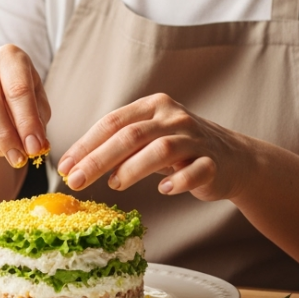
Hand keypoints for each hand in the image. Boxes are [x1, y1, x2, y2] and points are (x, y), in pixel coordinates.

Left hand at [56, 93, 249, 201]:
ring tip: (114, 185)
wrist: (234, 158)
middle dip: (98, 158)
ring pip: (161, 149)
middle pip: (130, 135)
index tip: (64, 166)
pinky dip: (178, 180)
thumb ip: (118, 147)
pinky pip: (196, 170)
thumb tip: (76, 166)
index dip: (86, 144)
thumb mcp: (148, 141)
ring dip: (133, 168)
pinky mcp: (214, 162)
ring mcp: (195, 138)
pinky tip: (164, 190)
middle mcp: (173, 117)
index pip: (112, 122)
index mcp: (152, 107)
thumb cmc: (180, 150)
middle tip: (76, 180)